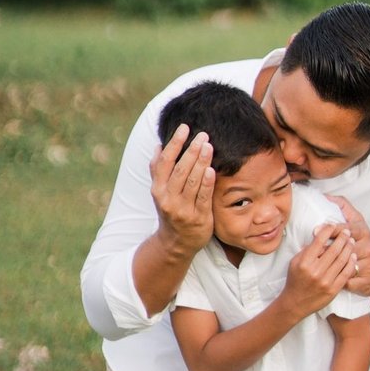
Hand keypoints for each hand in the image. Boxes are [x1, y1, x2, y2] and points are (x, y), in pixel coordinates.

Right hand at [148, 125, 214, 254]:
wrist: (176, 243)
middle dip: (191, 150)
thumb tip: (158, 145)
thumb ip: (158, 170)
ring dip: (201, 162)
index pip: (165, 161)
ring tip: (208, 146)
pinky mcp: (198, 218)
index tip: (185, 127)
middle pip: (180, 170)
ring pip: (192, 182)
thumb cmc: (171, 209)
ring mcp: (183, 209)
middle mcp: (167, 198)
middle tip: (203, 134)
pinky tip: (212, 169)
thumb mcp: (160, 191)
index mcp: (158, 189)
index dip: (175, 143)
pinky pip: (203, 198)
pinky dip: (207, 183)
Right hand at [283, 223, 357, 319]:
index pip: (319, 241)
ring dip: (348, 248)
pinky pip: (346, 273)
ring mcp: (326, 281)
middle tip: (347, 231)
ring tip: (351, 241)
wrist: (295, 303)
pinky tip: (353, 256)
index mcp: (305, 262)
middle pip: (334, 249)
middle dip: (342, 237)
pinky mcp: (333, 289)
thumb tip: (320, 237)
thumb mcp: (295, 262)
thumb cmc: (295, 280)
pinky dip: (351, 263)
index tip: (333, 225)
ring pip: (342, 260)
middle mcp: (316, 271)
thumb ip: (307, 250)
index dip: (328, 230)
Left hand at [323, 195, 369, 294]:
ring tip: (317, 267)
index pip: (348, 229)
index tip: (316, 229)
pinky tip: (329, 281)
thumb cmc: (363, 241)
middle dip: (328, 249)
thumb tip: (325, 196)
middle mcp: (367, 247)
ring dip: (332, 268)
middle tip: (313, 251)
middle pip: (346, 248)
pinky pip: (350, 282)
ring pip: (347, 266)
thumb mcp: (357, 221)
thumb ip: (343, 207)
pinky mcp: (366, 281)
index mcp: (363, 232)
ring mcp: (368, 265)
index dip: (332, 229)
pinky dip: (340, 282)